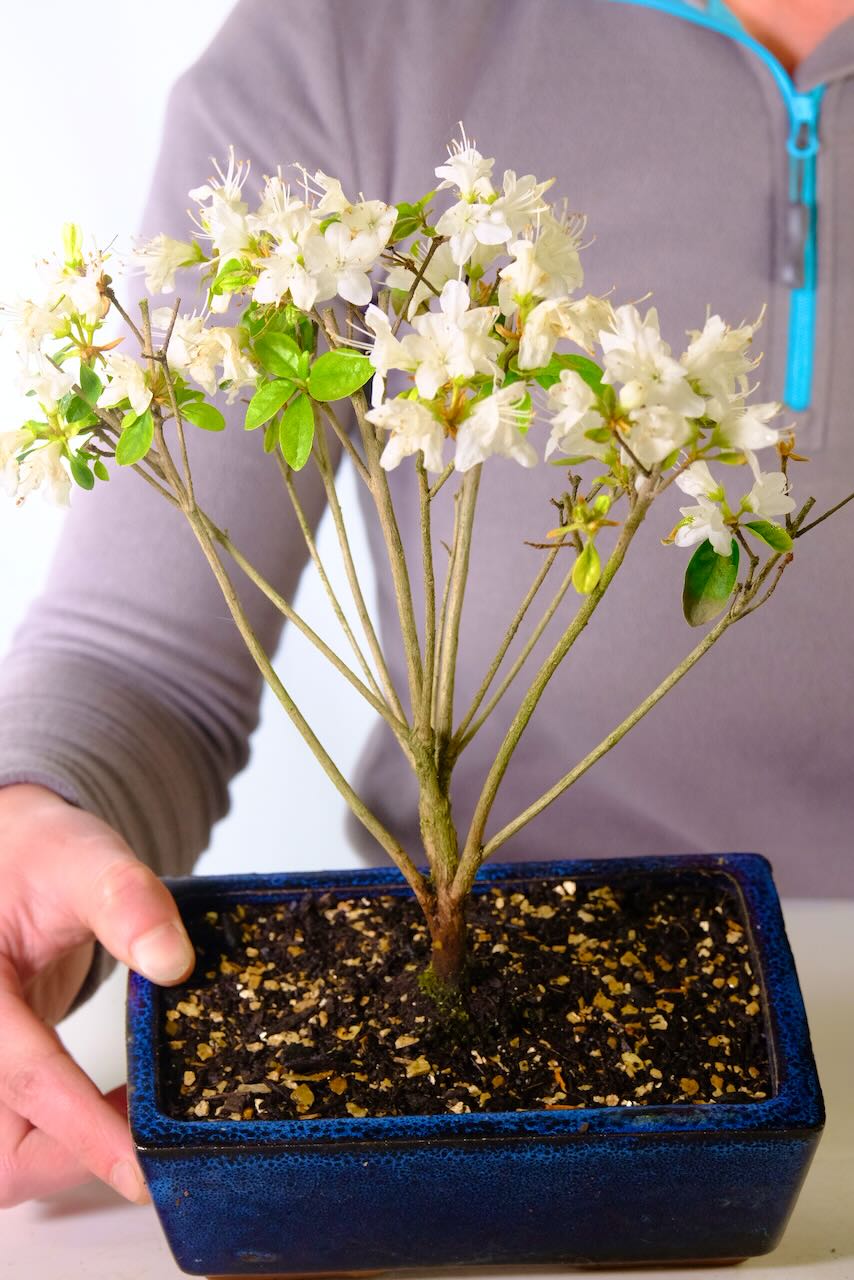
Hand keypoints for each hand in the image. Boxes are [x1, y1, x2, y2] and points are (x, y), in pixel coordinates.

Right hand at [0, 784, 194, 1207]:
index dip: (86, 1131)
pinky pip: (19, 1142)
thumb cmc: (35, 857)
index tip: (143, 1167)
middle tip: (160, 1127)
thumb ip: (125, 899)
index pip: (25, 1077)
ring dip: (72, 1157)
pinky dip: (69, 1143)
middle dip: (80, 1156)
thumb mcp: (81, 856)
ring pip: (8, 1162)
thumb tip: (175, 964)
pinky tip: (120, 1110)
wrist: (10, 856)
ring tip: (141, 1117)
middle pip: (6, 1153)